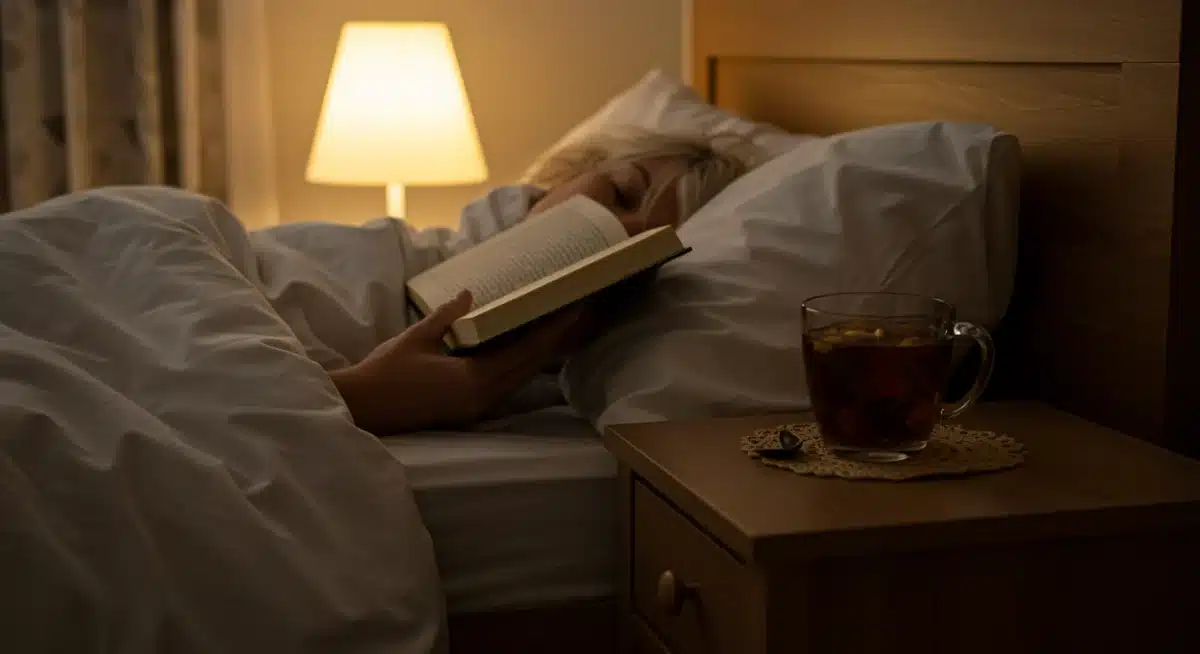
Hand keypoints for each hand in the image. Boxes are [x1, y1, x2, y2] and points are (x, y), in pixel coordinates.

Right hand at [330, 291, 590, 434]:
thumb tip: (469, 293)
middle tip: (575, 315)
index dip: (552, 330)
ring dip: (538, 356)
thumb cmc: (387, 372)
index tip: (573, 310)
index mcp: (475, 380)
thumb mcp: (418, 337)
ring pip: (518, 378)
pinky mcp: (468, 410)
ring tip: (556, 330)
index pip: (525, 351)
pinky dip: (518, 367)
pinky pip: (503, 386)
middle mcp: (483, 397)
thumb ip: (447, 316)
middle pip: (529, 367)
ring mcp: (476, 407)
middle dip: (554, 341)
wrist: (364, 408)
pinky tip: (522, 353)